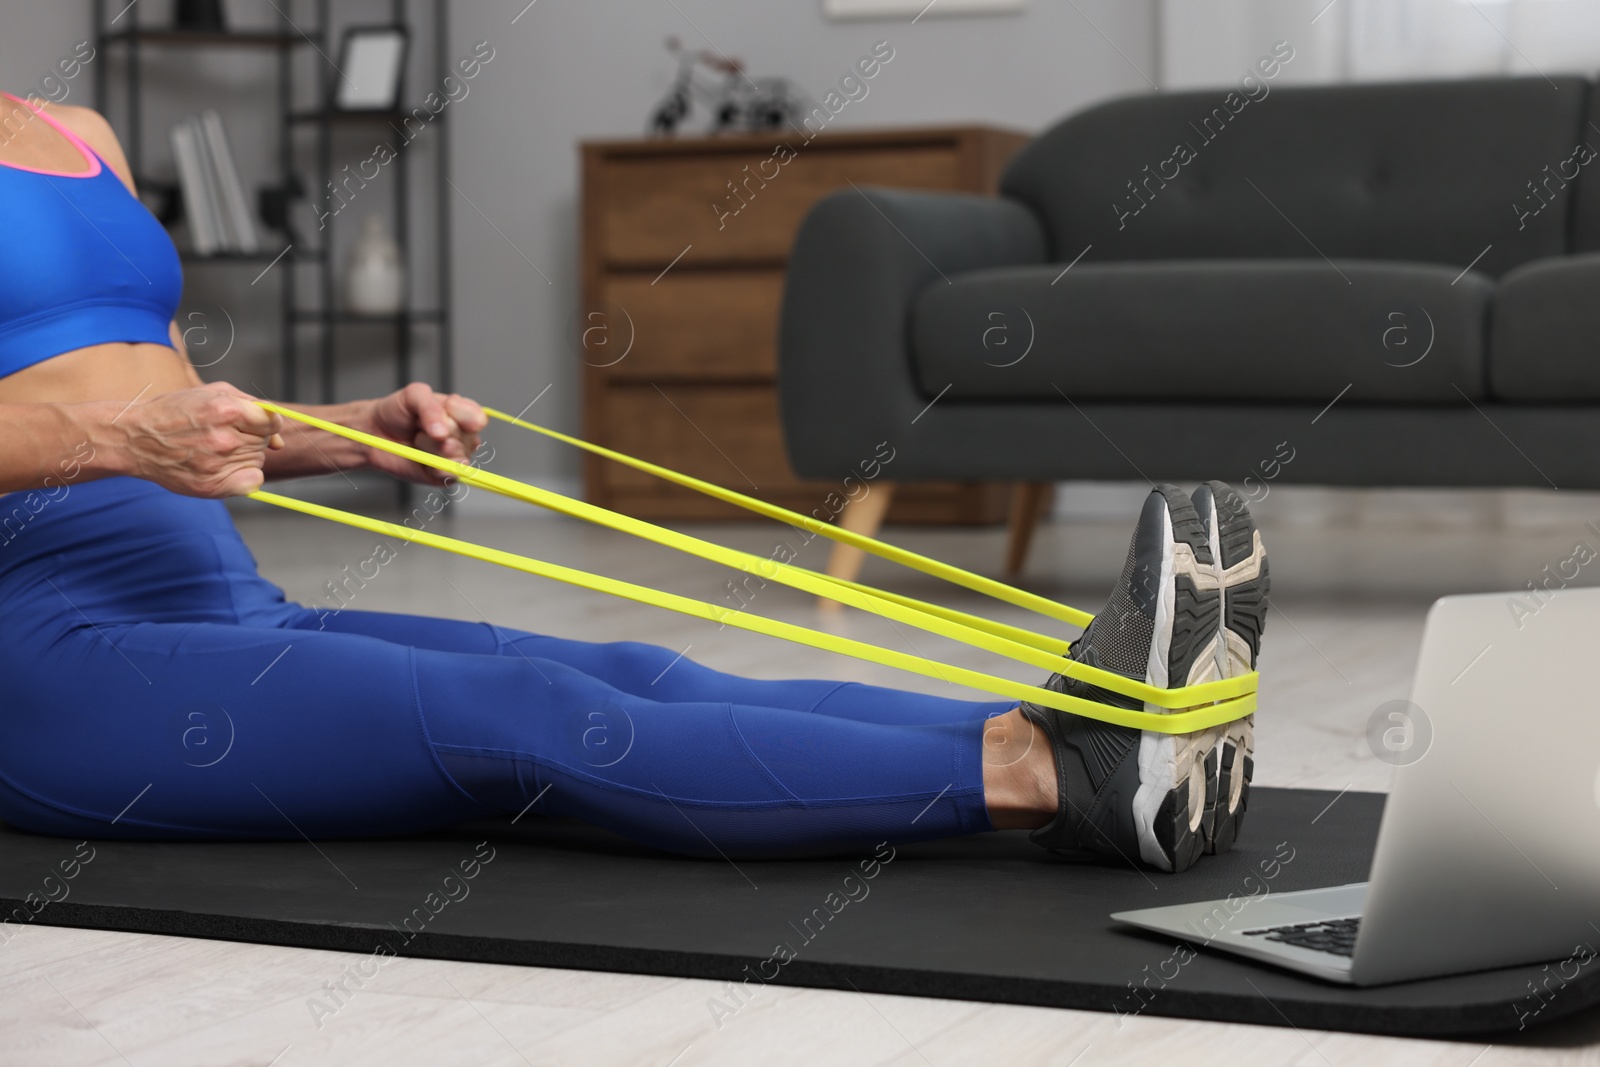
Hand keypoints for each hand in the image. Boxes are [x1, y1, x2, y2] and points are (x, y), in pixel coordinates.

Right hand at [112, 382, 284, 496]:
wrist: (135, 438)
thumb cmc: (176, 412)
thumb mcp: (212, 394)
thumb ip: (253, 408)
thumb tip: (280, 441)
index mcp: (225, 410)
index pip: (273, 422)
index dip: (265, 423)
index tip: (252, 424)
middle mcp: (224, 439)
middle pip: (264, 442)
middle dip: (250, 436)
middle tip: (220, 434)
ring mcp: (217, 464)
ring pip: (258, 460)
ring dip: (243, 455)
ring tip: (214, 448)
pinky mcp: (211, 486)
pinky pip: (253, 482)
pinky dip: (246, 476)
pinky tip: (224, 467)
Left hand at [363, 382, 487, 485]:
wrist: (374, 432)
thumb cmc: (396, 412)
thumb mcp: (413, 395)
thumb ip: (431, 407)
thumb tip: (443, 432)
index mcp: (460, 415)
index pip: (478, 418)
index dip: (466, 417)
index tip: (447, 408)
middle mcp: (462, 437)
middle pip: (467, 439)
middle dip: (441, 432)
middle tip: (421, 427)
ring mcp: (454, 458)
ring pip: (458, 457)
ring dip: (433, 449)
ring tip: (418, 442)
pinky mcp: (444, 476)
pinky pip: (449, 475)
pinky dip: (434, 467)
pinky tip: (422, 459)